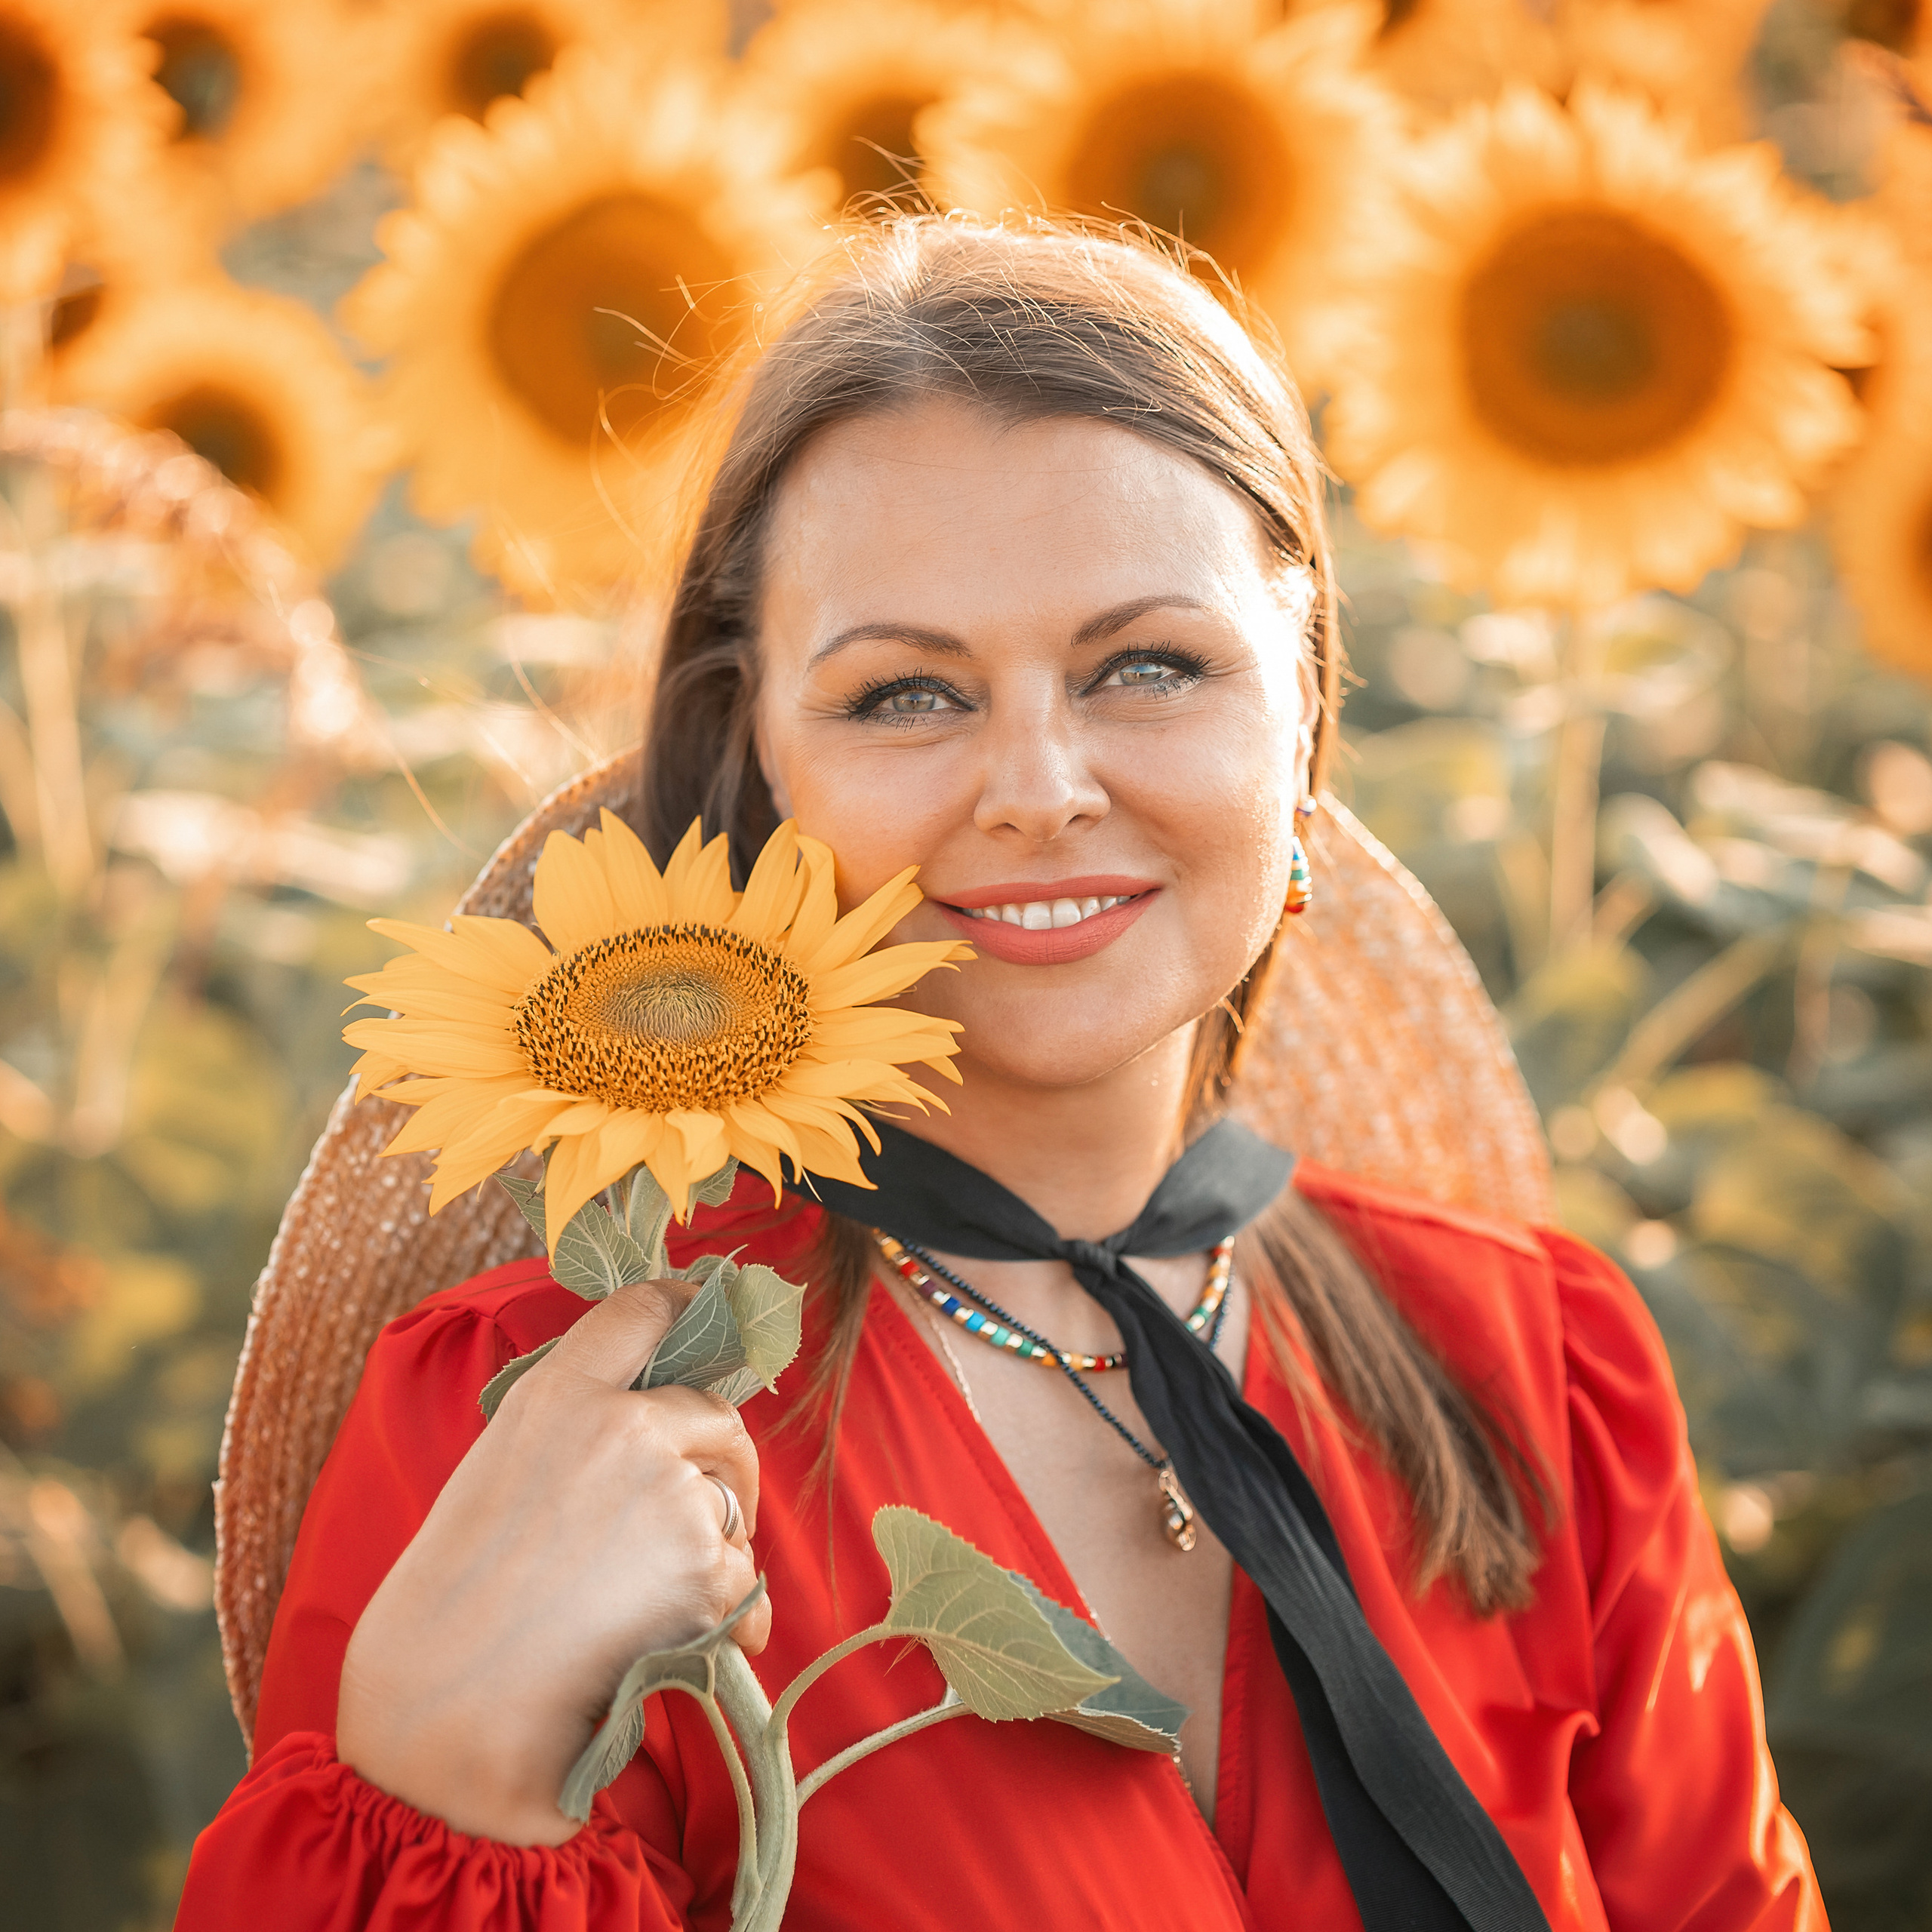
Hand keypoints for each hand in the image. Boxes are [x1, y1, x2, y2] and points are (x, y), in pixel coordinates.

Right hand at [337, 1278, 770, 1845]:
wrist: (450, 1702)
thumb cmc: (460, 1598)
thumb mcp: (504, 1469)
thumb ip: (580, 1428)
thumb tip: (662, 1419)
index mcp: (559, 1392)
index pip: (642, 1310)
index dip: (684, 1304)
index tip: (705, 1305)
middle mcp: (625, 1425)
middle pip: (717, 1414)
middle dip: (719, 1462)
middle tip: (694, 1516)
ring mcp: (671, 1492)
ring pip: (732, 1504)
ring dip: (714, 1547)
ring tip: (641, 1601)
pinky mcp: (704, 1564)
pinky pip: (745, 1580)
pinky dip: (726, 1616)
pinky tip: (672, 1641)